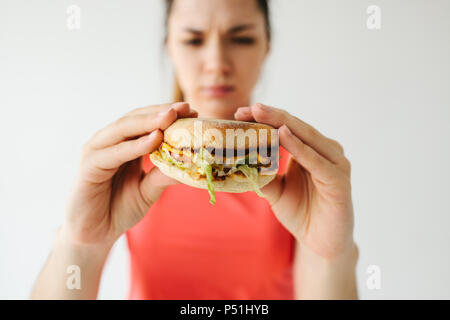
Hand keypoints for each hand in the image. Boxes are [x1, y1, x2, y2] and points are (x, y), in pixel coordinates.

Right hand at [61, 102, 196, 246]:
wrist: (94, 235)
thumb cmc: (119, 208)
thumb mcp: (148, 191)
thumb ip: (163, 176)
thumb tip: (192, 164)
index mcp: (124, 145)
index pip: (147, 123)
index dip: (168, 115)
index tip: (193, 112)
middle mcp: (109, 143)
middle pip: (136, 119)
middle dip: (161, 112)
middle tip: (185, 108)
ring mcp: (97, 151)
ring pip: (123, 129)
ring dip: (148, 122)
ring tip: (171, 117)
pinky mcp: (88, 166)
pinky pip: (114, 153)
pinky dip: (134, 146)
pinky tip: (154, 140)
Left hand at [234, 103, 354, 259]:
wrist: (322, 242)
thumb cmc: (302, 212)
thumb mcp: (276, 191)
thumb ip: (263, 174)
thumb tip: (238, 162)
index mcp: (311, 150)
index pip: (287, 127)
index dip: (265, 118)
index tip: (240, 112)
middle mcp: (326, 152)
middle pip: (296, 127)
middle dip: (271, 116)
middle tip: (250, 107)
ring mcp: (335, 164)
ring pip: (308, 138)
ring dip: (284, 125)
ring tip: (261, 114)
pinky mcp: (339, 181)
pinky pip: (317, 161)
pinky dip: (300, 148)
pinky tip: (284, 136)